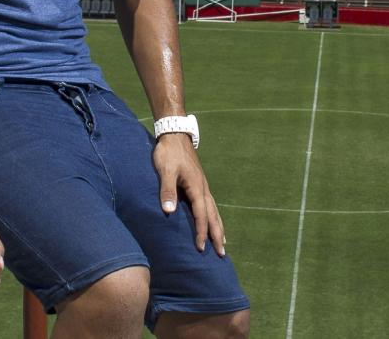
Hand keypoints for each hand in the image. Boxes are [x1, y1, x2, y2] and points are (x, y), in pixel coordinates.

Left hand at [152, 133, 226, 256]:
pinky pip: (209, 204)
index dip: (201, 232)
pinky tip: (212, 220)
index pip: (201, 215)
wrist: (174, 134)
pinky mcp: (199, 182)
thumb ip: (167, 190)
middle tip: (222, 254)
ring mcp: (203, 185)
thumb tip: (168, 211)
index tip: (200, 248)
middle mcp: (203, 188)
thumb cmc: (169, 153)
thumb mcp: (165, 170)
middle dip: (217, 235)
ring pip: (214, 211)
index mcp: (196, 187)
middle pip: (213, 216)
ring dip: (218, 227)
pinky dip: (213, 216)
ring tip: (222, 242)